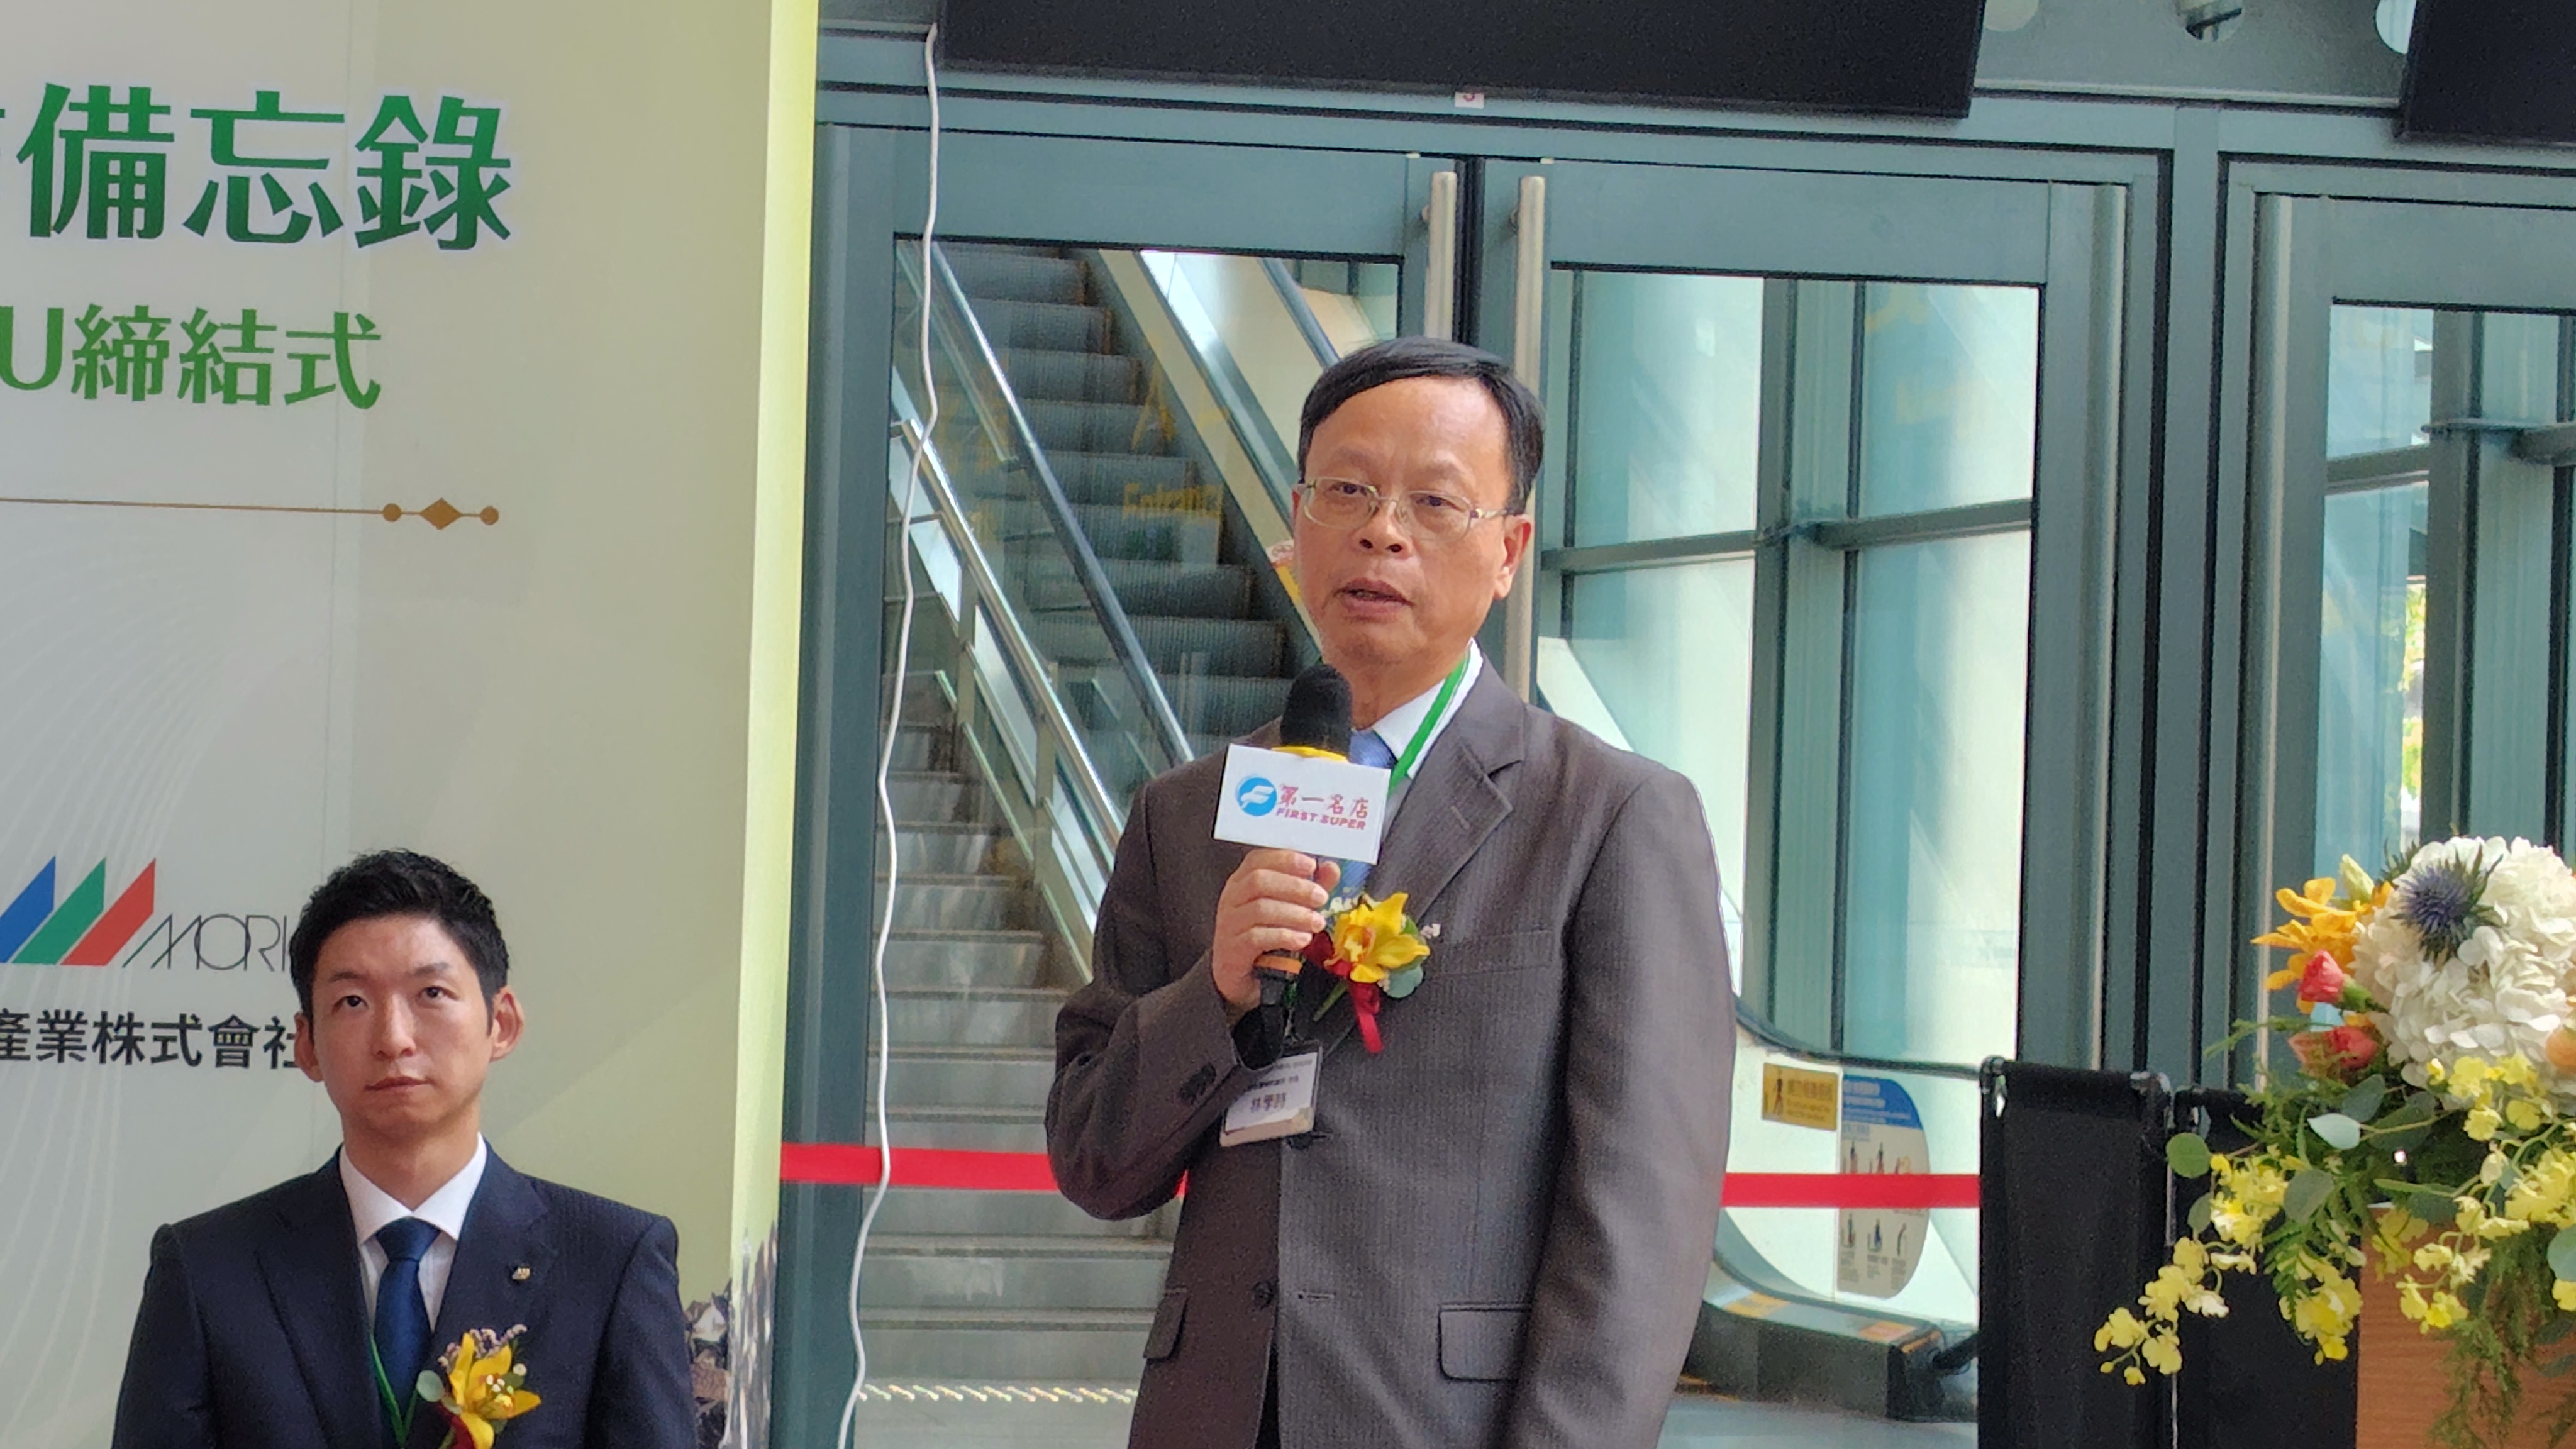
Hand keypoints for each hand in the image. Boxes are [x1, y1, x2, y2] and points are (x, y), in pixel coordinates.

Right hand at [1210, 850, 1342, 1019]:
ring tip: (1317, 922)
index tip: (1312, 865)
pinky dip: (1284, 936)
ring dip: (1294, 914)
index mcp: (1243, 881)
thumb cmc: (1265, 934)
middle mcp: (1232, 898)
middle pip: (1259, 881)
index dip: (1285, 859)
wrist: (1240, 974)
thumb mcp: (1289, 907)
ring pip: (1260, 909)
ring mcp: (1229, 923)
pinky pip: (1257, 937)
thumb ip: (1310, 886)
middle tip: (1321, 897)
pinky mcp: (1232, 948)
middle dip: (1295, 887)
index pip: (1258, 859)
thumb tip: (1331, 867)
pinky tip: (1302, 940)